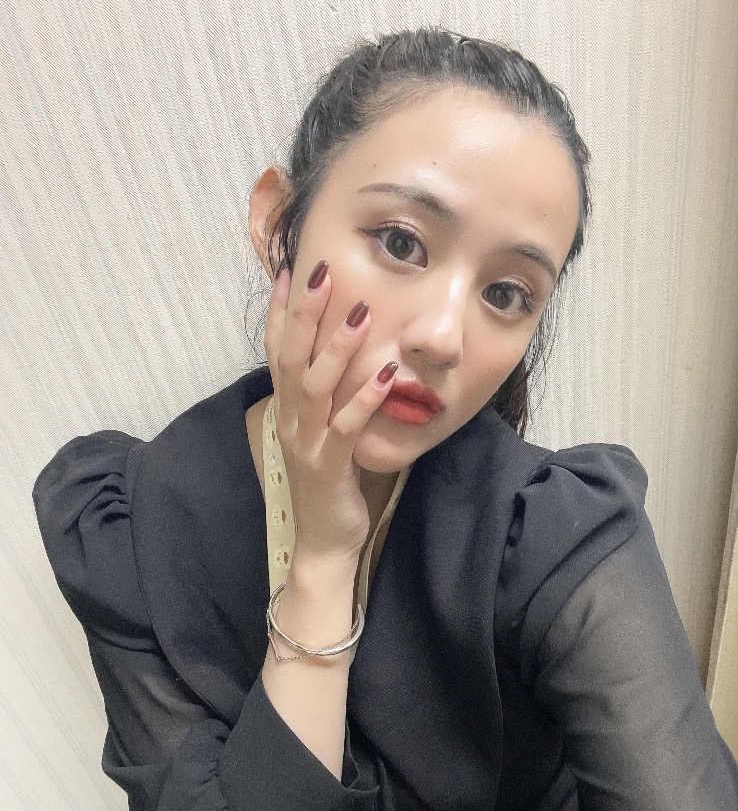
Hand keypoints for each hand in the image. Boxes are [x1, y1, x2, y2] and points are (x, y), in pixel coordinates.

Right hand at [264, 260, 397, 567]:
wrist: (323, 541)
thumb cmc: (329, 479)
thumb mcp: (322, 430)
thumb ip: (326, 394)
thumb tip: (340, 354)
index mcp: (288, 409)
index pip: (277, 350)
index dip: (280, 310)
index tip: (292, 269)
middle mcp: (290, 420)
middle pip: (292, 357)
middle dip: (305, 313)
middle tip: (321, 271)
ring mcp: (306, 444)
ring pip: (316, 388)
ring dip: (337, 348)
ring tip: (359, 311)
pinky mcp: (329, 467)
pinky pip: (346, 429)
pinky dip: (364, 400)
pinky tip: (386, 374)